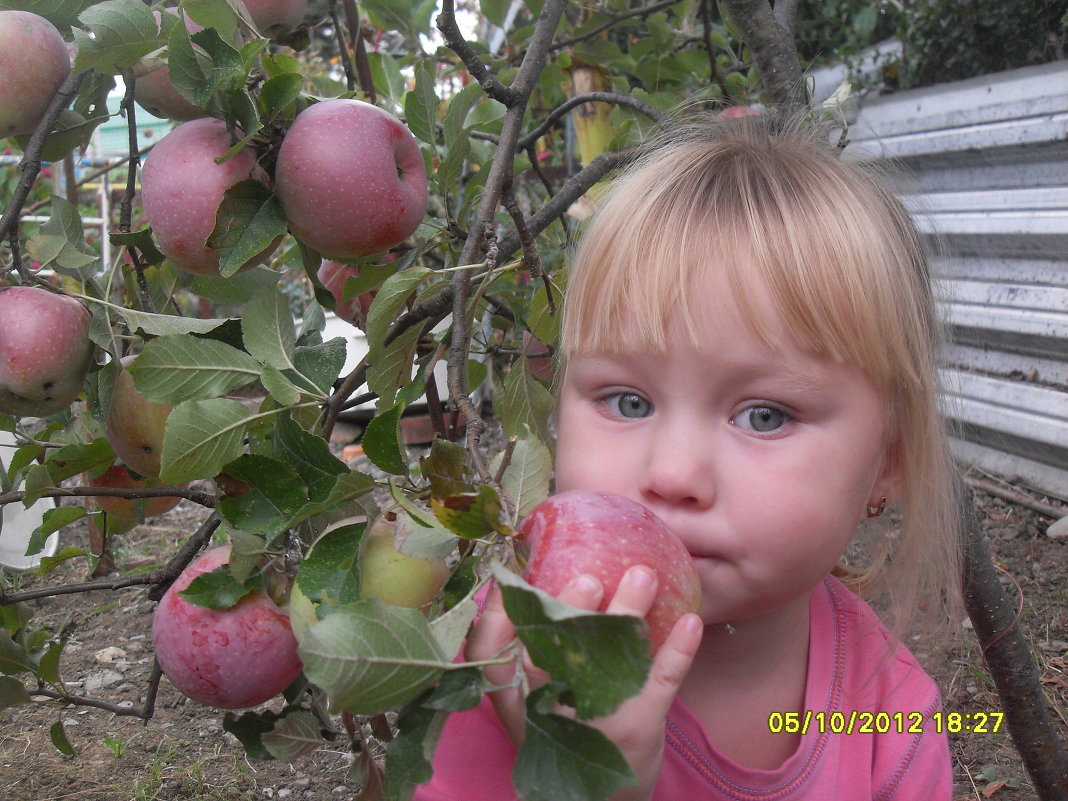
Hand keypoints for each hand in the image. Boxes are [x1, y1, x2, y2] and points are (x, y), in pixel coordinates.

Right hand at [465, 566, 703, 800]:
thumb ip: (524, 654)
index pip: (489, 660)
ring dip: (628, 615)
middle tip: (589, 579)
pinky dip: (678, 650)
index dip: (493, 620)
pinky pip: (661, 682)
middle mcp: (549, 712)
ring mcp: (596, 722)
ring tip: (645, 576)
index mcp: (516, 701)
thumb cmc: (565, 736)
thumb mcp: (531, 705)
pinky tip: (691, 621)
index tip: (510, 581)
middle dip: (566, 614)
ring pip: (608, 663)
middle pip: (549, 658)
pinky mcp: (640, 728)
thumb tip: (517, 581)